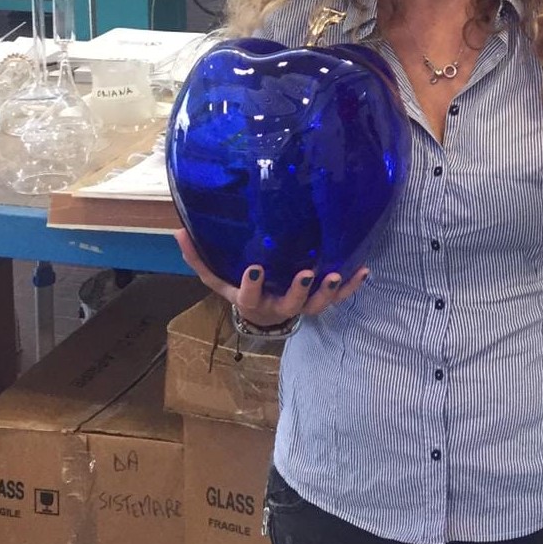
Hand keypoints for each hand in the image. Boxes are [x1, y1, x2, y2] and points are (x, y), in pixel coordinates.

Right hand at [174, 228, 367, 326]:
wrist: (262, 313)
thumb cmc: (239, 287)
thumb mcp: (218, 277)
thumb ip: (199, 257)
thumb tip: (179, 230)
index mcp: (251, 301)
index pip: (248, 296)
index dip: (252, 285)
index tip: (255, 268)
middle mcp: (277, 307)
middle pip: (290, 304)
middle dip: (298, 290)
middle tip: (307, 273)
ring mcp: (300, 306)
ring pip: (316, 305)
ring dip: (329, 291)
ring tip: (337, 274)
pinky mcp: (318, 302)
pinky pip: (338, 298)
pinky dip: (351, 286)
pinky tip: (364, 270)